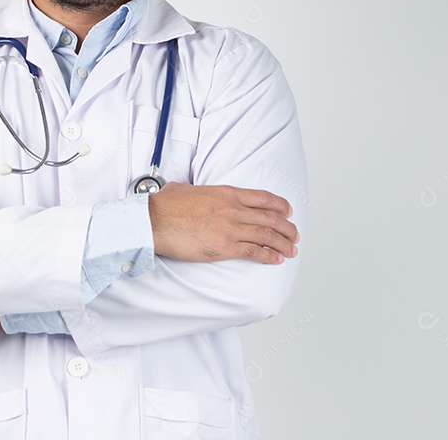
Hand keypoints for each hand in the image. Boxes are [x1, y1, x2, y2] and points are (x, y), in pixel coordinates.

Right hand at [148, 182, 298, 263]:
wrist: (153, 221)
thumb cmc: (164, 206)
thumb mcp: (186, 189)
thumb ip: (197, 191)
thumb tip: (191, 191)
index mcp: (226, 193)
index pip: (262, 198)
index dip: (280, 205)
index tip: (288, 210)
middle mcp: (233, 209)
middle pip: (270, 217)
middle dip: (287, 227)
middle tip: (294, 234)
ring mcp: (230, 228)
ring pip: (267, 235)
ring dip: (284, 243)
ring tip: (292, 249)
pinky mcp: (224, 247)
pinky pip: (255, 252)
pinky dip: (270, 256)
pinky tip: (277, 259)